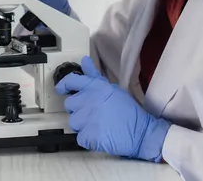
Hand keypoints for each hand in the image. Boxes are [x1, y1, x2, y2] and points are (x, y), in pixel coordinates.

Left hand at [55, 56, 170, 161]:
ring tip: (98, 125)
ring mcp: (89, 118)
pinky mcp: (90, 135)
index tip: (61, 89)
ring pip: (73, 122)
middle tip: (92, 113)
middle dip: (78, 109)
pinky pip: (80, 138)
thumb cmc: (128, 111)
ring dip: (82, 125)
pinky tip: (99, 135)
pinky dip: (88, 139)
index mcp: (95, 87)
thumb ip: (94, 76)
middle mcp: (90, 100)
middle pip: (69, 104)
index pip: (71, 81)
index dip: (63, 85)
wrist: (141, 132)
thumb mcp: (112, 88)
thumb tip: (85, 61)